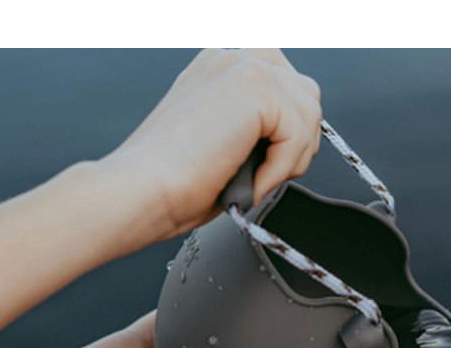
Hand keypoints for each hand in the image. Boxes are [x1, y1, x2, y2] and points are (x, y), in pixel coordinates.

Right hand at [98, 48, 322, 251]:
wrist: (141, 189)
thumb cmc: (169, 181)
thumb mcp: (223, 142)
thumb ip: (258, 129)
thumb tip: (296, 144)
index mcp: (222, 66)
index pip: (287, 87)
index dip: (286, 133)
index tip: (263, 165)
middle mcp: (234, 55)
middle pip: (306, 93)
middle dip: (297, 142)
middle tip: (264, 174)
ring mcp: (244, 64)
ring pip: (309, 113)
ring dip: (291, 159)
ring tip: (254, 180)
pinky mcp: (254, 85)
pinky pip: (299, 133)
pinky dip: (281, 169)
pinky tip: (248, 181)